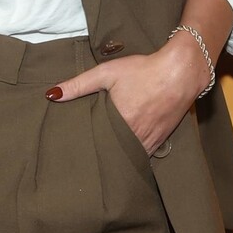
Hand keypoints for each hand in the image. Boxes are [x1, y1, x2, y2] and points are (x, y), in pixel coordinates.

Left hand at [45, 34, 206, 153]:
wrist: (181, 70)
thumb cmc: (143, 69)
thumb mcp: (107, 72)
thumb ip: (78, 85)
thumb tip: (51, 94)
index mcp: (119, 122)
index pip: (97, 144)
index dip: (88, 151)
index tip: (76, 155)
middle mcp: (135, 135)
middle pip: (113, 154)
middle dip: (102, 157)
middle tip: (86, 162)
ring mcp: (150, 139)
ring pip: (130, 157)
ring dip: (119, 159)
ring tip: (104, 163)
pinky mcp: (162, 138)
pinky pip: (146, 154)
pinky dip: (136, 156)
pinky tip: (126, 155)